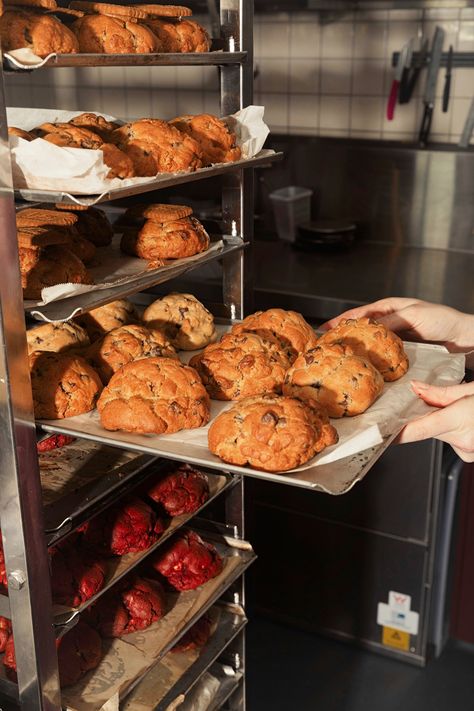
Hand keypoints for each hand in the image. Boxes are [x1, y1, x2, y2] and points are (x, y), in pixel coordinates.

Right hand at [321, 297, 473, 368]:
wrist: (463, 337)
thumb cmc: (442, 320)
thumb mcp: (411, 316)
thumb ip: (388, 321)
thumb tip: (366, 328)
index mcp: (389, 307)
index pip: (359, 313)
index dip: (341, 321)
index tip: (324, 329)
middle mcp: (390, 322)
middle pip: (361, 330)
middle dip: (344, 337)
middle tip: (326, 347)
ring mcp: (395, 338)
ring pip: (370, 344)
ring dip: (356, 351)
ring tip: (340, 359)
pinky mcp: (402, 353)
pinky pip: (382, 357)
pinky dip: (372, 361)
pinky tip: (364, 368)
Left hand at [398, 380, 473, 461]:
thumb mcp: (472, 390)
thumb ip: (442, 392)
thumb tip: (415, 388)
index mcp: (461, 419)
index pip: (420, 429)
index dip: (399, 432)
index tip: (383, 433)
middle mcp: (463, 440)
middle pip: (427, 429)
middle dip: (428, 417)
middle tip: (442, 404)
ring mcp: (467, 451)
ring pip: (438, 434)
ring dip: (442, 424)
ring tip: (462, 412)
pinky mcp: (468, 454)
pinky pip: (450, 440)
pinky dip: (453, 430)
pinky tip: (466, 422)